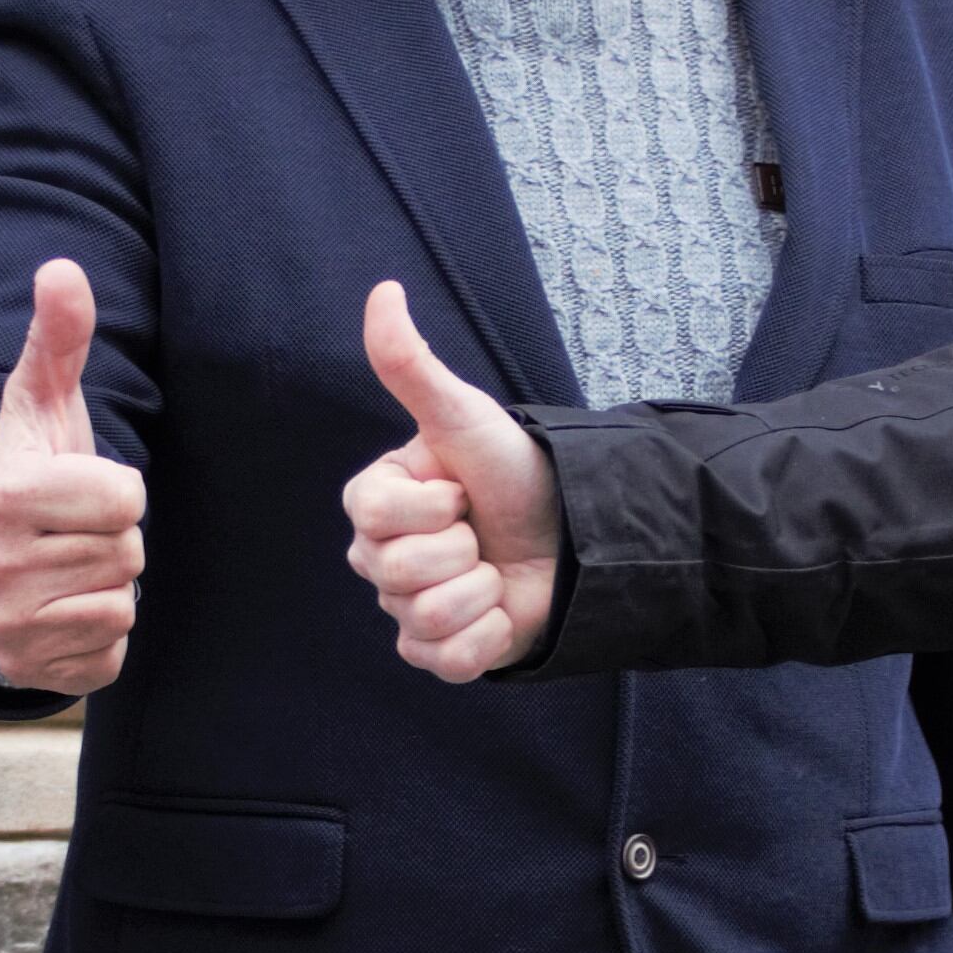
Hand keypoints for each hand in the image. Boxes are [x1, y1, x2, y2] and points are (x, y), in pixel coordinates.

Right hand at [0, 258, 148, 692]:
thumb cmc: (24, 478)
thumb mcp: (37, 406)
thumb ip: (57, 339)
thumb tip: (62, 267)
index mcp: (5, 496)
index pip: (124, 496)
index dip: (113, 489)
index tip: (73, 490)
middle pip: (128, 551)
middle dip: (109, 537)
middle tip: (67, 533)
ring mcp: (14, 628)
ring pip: (122, 601)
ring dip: (106, 584)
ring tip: (62, 568)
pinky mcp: (37, 672)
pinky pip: (111, 653)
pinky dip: (97, 633)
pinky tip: (61, 611)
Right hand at [340, 282, 560, 680]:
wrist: (576, 532)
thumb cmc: (515, 471)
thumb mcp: (464, 416)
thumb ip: (411, 363)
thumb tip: (383, 290)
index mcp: (376, 503)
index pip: (376, 516)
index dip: (431, 506)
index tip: (461, 490)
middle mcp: (380, 558)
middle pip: (396, 573)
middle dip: (461, 549)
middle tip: (484, 531)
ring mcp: (406, 610)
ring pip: (424, 619)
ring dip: (481, 592)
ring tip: (498, 569)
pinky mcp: (439, 653)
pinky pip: (444, 662)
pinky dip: (486, 638)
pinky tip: (503, 610)